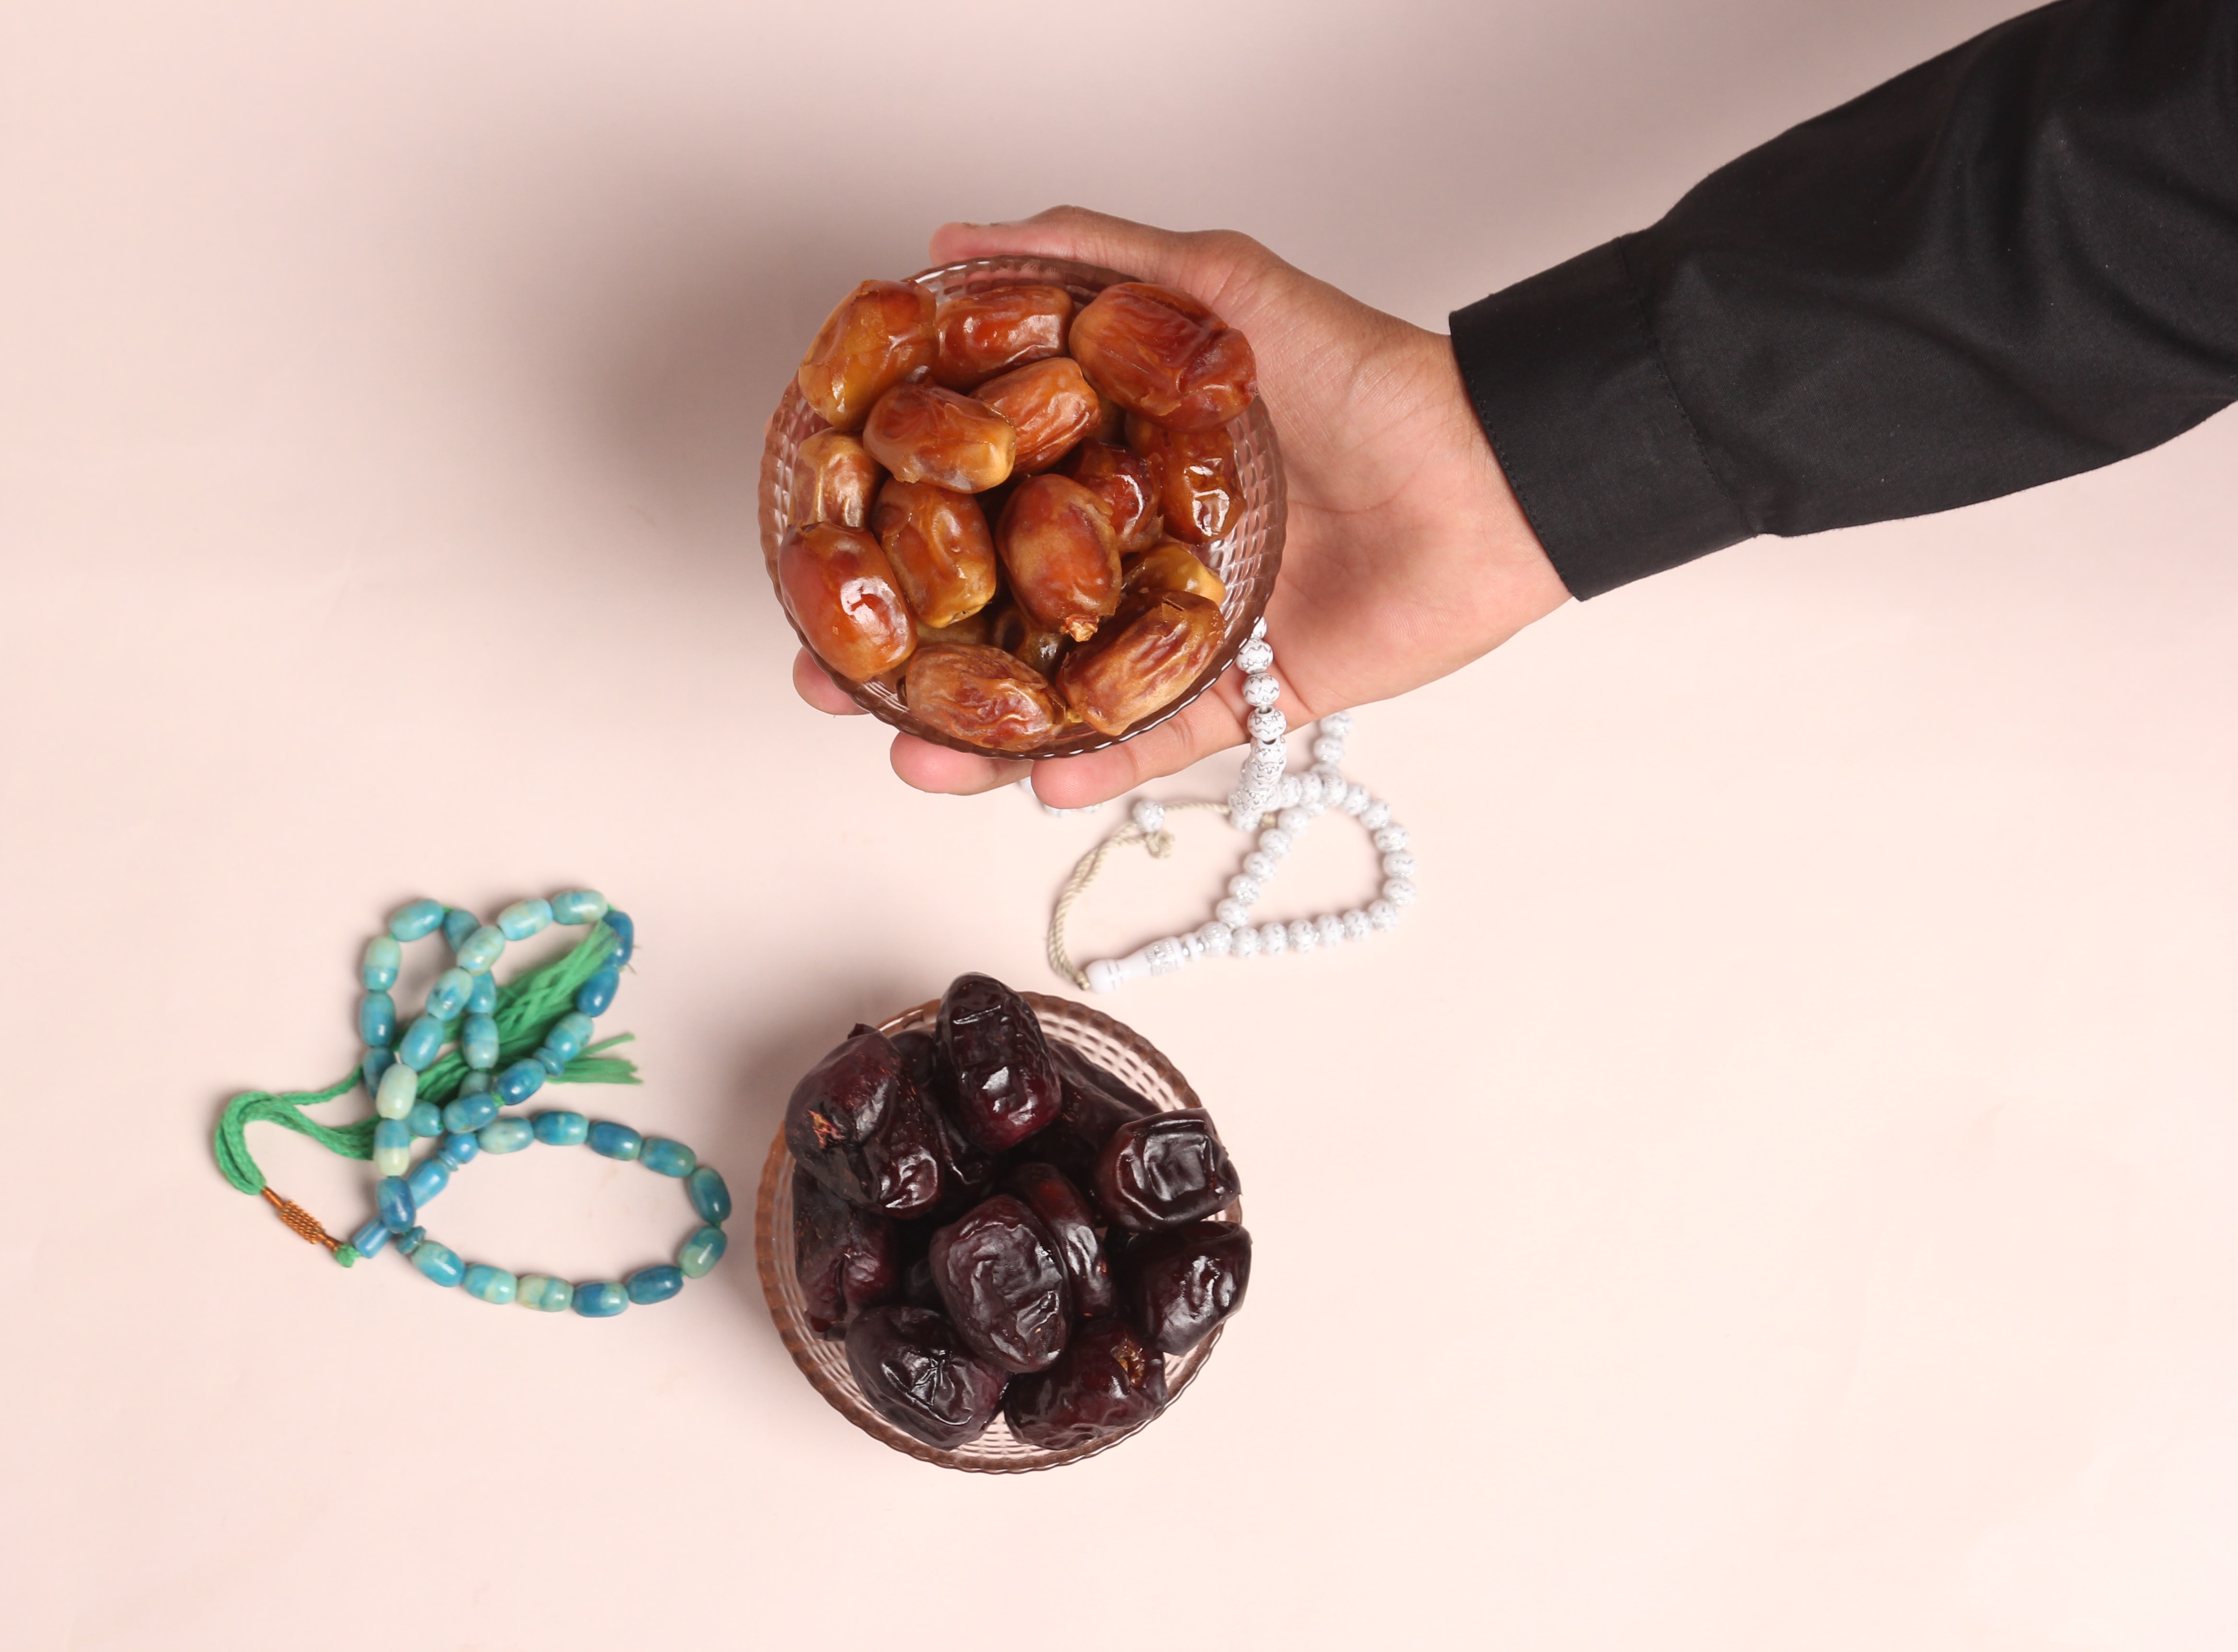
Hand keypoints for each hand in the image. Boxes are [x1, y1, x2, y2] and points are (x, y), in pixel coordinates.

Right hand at [791, 206, 1570, 805]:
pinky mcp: (1254, 694)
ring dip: (980, 737)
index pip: (981, 513)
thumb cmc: (1363, 374)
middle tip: (832, 680)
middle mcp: (1139, 555)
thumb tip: (957, 239)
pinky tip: (1033, 782)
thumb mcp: (1215, 288)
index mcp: (1115, 468)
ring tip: (911, 757)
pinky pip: (1161, 744)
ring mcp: (1190, 632)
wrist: (1490, 469)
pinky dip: (1100, 768)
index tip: (821, 557)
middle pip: (1001, 618)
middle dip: (910, 659)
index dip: (898, 537)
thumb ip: (1091, 262)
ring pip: (1064, 698)